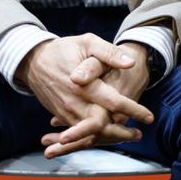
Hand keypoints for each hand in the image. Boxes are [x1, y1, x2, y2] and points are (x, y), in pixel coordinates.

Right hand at [16, 35, 152, 156]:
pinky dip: (95, 137)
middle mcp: (74, 101)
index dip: (132, 110)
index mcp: (83, 84)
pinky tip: (109, 136)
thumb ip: (109, 52)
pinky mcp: (61, 115)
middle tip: (139, 134)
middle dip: (121, 133)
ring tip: (129, 136)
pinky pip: (79, 132)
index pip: (113, 102)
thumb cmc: (63, 50)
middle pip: (101, 125)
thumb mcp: (87, 42)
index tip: (148, 116)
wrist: (32, 61)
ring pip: (90, 133)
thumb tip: (130, 63)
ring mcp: (66, 111)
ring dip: (110, 137)